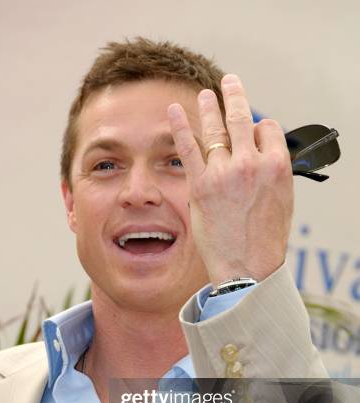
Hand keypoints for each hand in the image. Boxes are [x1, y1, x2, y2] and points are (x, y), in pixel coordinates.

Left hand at [167, 74, 293, 283]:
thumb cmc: (266, 238)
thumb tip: (258, 151)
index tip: (252, 133)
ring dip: (210, 105)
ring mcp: (223, 173)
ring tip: (207, 93)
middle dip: (235, 95)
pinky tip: (174, 110)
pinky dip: (180, 126)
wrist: (247, 267)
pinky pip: (189, 148)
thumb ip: (271, 171)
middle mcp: (250, 163)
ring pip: (216, 128)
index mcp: (276, 165)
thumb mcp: (283, 199)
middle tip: (230, 81)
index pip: (266, 129)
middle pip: (241, 119)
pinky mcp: (200, 185)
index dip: (259, 129)